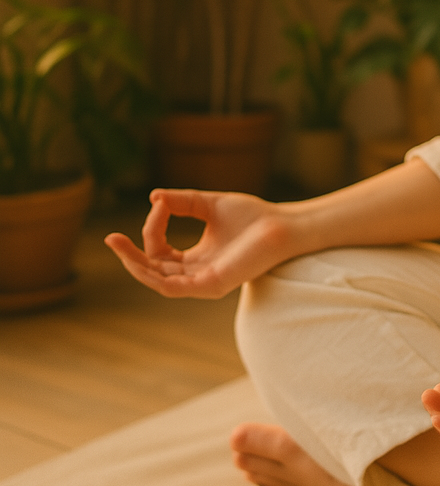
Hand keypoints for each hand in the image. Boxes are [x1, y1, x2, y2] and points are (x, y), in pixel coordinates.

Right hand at [105, 189, 292, 298]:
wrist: (282, 224)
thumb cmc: (254, 216)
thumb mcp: (209, 204)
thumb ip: (182, 202)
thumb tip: (153, 197)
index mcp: (196, 258)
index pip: (159, 251)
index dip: (153, 227)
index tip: (159, 204)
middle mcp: (198, 273)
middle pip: (153, 271)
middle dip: (130, 256)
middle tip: (111, 238)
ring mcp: (204, 282)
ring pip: (159, 283)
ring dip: (137, 266)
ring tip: (120, 247)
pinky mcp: (213, 285)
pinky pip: (176, 288)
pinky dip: (157, 277)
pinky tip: (145, 259)